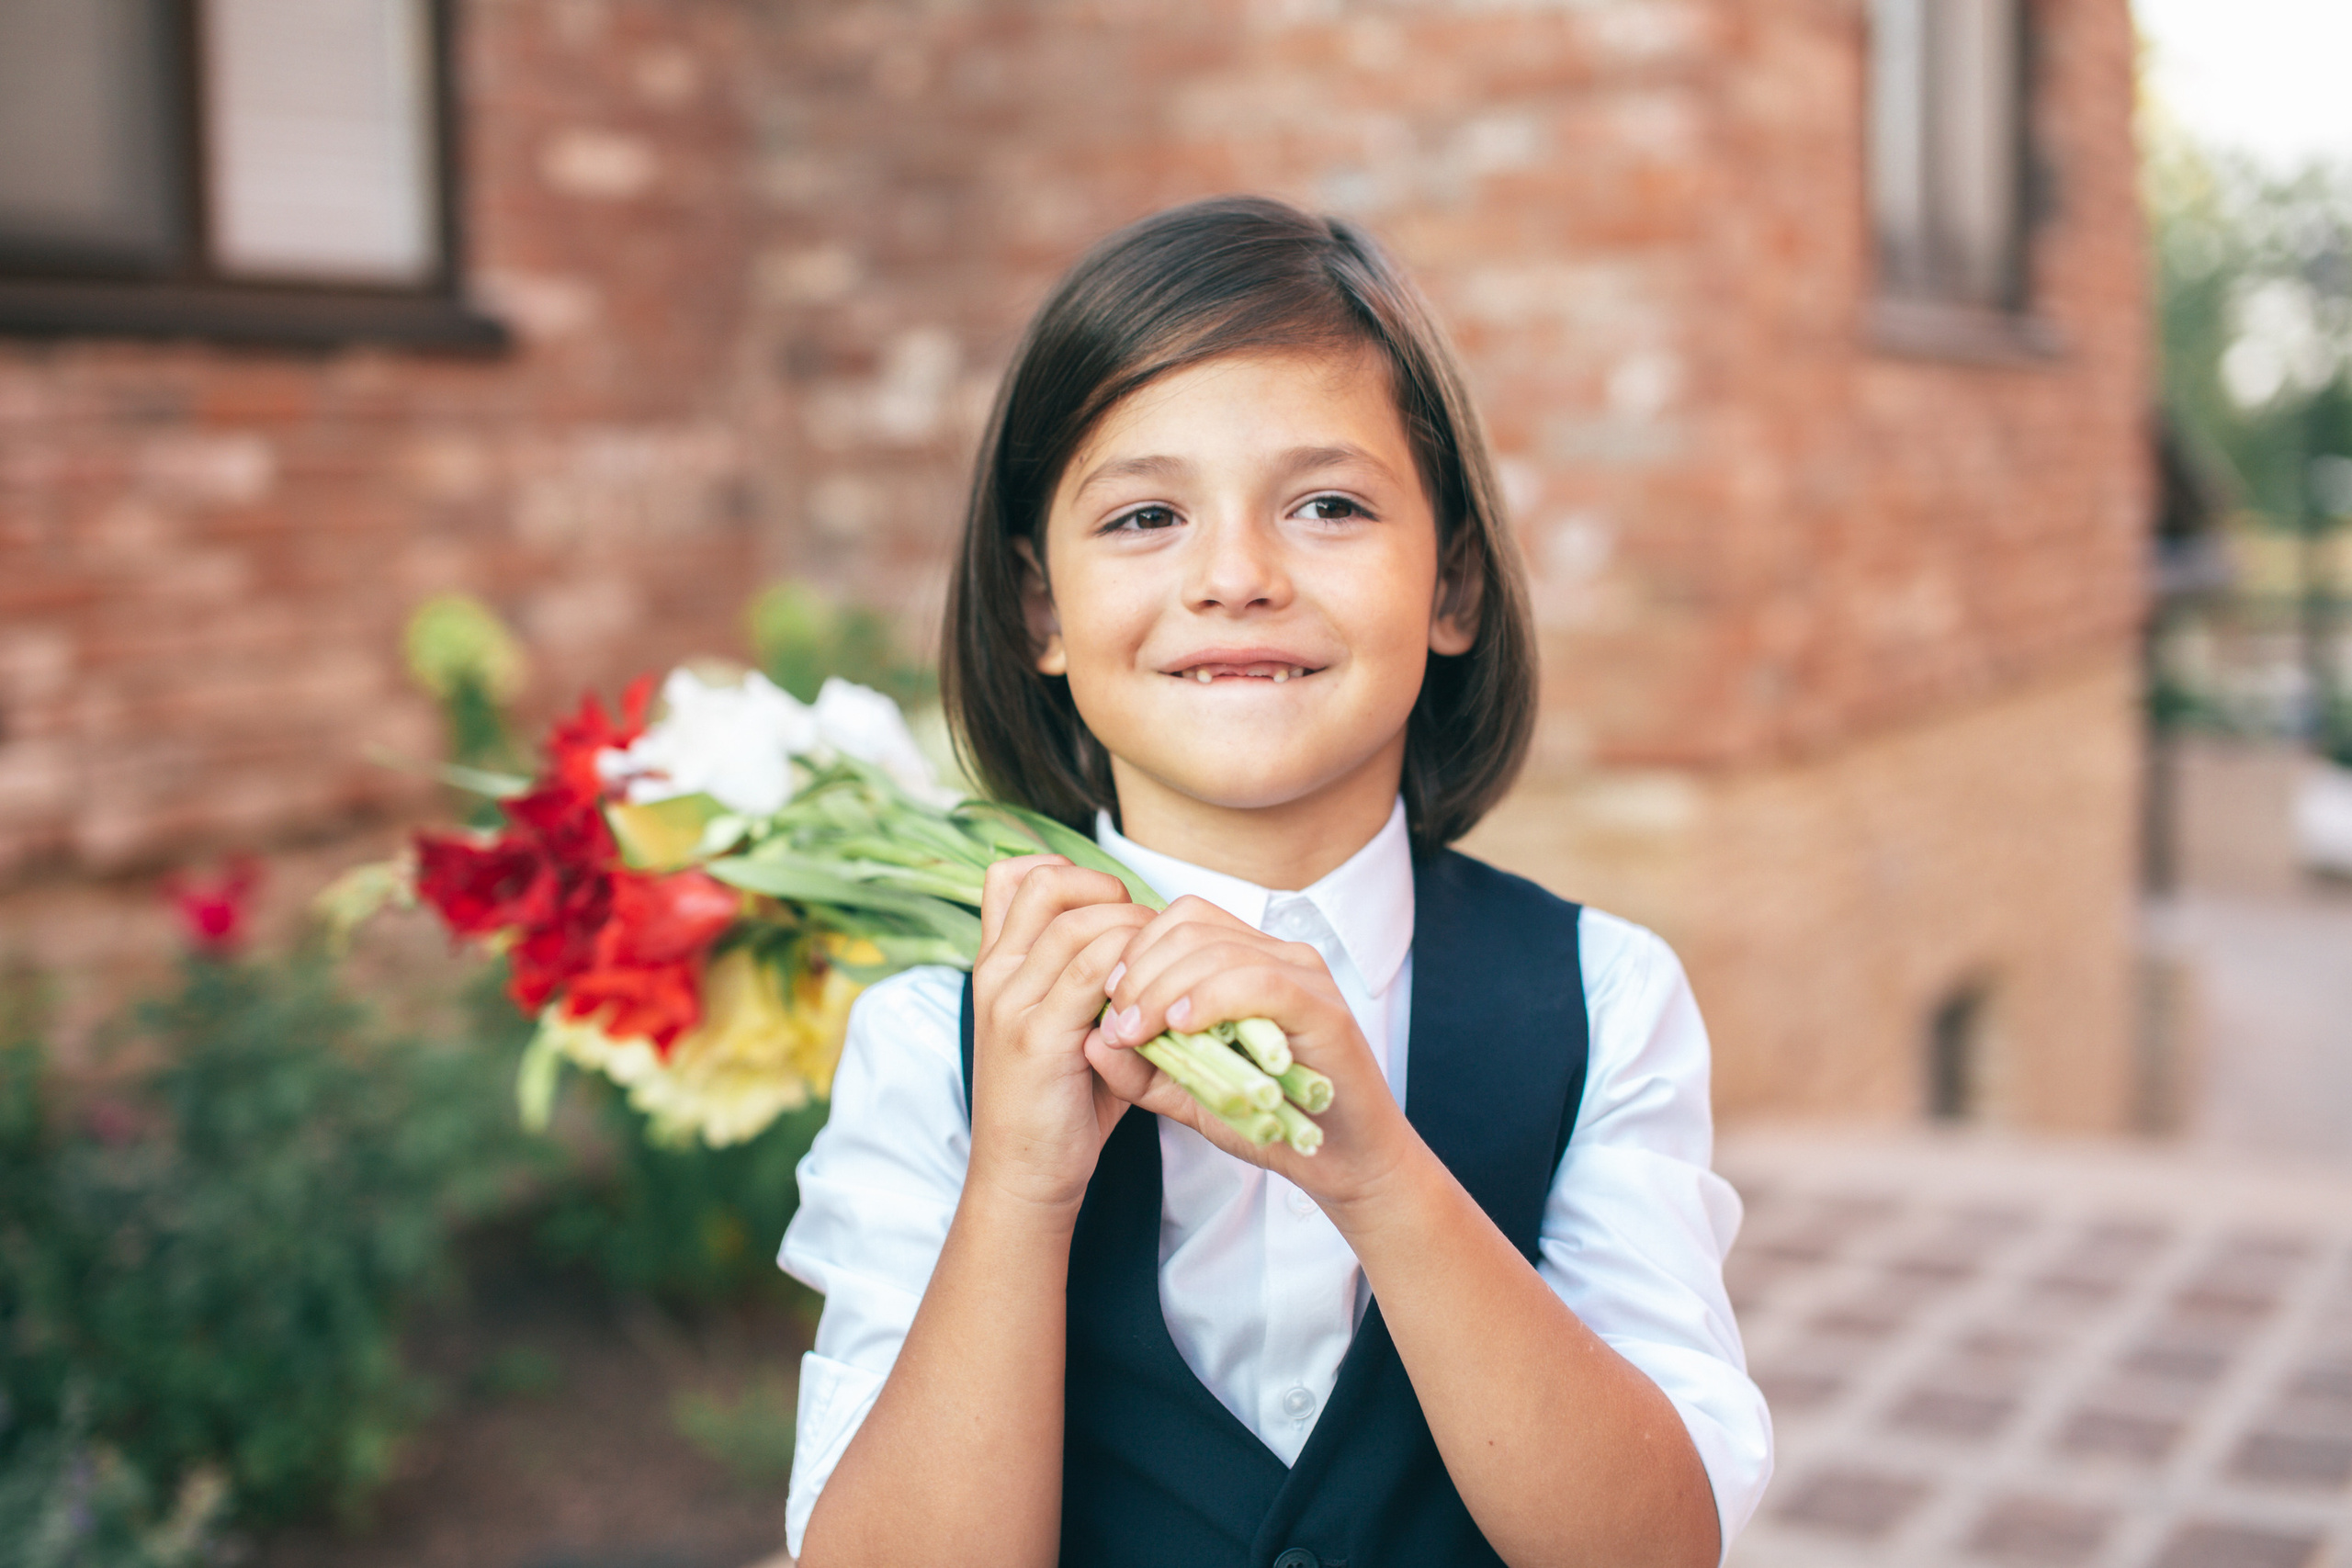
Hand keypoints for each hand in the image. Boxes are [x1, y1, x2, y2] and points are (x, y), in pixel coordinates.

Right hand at [968, 855, 1154, 1215]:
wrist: (1022, 1175)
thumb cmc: (1056, 1100)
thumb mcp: (1061, 1024)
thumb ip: (1083, 980)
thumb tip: (1145, 937)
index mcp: (996, 965)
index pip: (1013, 875)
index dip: (1073, 875)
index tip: (1115, 910)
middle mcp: (995, 974)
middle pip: (1048, 884)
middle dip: (1111, 894)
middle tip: (1145, 938)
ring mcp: (1010, 1003)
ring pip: (1079, 925)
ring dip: (1134, 935)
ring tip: (1159, 971)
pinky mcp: (1036, 1038)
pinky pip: (1092, 974)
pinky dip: (1133, 975)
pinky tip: (1152, 1003)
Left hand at [1090, 896, 1420, 1209]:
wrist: (1344, 1162)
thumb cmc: (1274, 1120)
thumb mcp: (1191, 1092)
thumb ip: (1142, 1069)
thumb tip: (1089, 1038)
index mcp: (1250, 959)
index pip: (1183, 918)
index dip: (1136, 949)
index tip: (1109, 1001)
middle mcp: (1280, 955)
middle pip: (1191, 925)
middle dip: (1140, 969)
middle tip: (1117, 1022)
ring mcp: (1306, 977)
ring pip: (1218, 949)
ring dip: (1163, 987)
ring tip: (1137, 1031)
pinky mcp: (1324, 1010)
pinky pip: (1260, 982)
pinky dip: (1211, 999)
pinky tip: (1181, 1026)